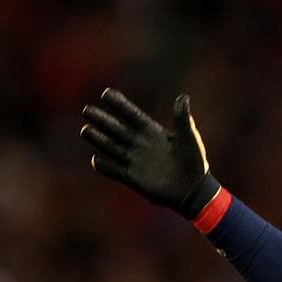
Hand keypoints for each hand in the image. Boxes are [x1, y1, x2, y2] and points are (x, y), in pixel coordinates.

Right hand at [80, 88, 219, 217]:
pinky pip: (113, 170)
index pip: (132, 115)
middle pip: (116, 129)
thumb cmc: (194, 161)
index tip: (106, 93)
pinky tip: (96, 160)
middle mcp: (139, 143)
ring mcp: (134, 160)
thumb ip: (183, 119)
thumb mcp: (189, 137)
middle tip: (87, 110)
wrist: (193, 188)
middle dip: (102, 119)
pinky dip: (103, 166)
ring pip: (111, 146)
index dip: (120, 105)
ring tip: (86, 130)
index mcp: (152, 131)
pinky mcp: (131, 177)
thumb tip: (183, 98)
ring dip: (98, 139)